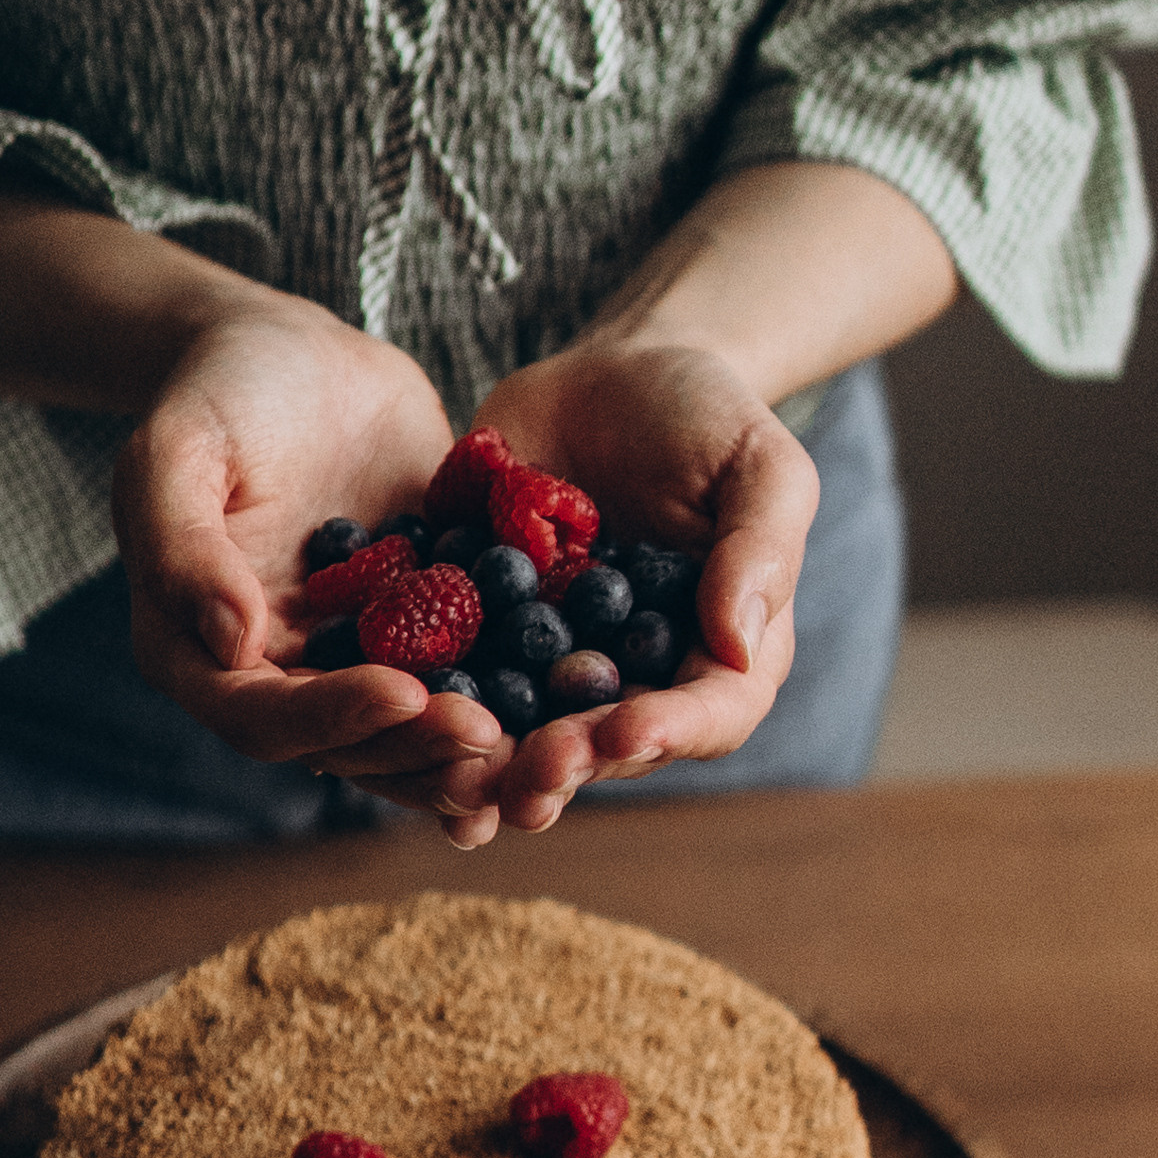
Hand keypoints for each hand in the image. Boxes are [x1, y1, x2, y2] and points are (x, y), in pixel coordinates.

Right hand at [112, 294, 505, 812]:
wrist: (291, 349)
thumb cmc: (214, 390)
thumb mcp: (173, 452)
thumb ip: (183, 548)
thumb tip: (231, 643)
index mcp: (201, 651)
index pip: (263, 717)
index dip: (334, 718)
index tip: (405, 694)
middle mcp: (278, 670)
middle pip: (347, 745)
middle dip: (418, 747)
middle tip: (491, 735)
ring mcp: (353, 651)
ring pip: (411, 729)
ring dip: (469, 747)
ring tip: (534, 743)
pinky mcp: (421, 621)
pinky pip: (465, 669)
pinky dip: (512, 692)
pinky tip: (571, 694)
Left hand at [428, 343, 821, 847]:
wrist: (610, 374)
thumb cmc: (707, 416)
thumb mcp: (759, 466)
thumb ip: (759, 550)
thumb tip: (739, 644)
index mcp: (722, 654)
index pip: (709, 715)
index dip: (668, 732)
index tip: (622, 733)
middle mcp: (640, 677)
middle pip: (613, 746)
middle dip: (571, 763)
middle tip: (530, 770)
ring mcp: (560, 664)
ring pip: (530, 735)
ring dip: (496, 765)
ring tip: (463, 783)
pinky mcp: (487, 633)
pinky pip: (459, 681)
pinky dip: (429, 710)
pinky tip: (398, 723)